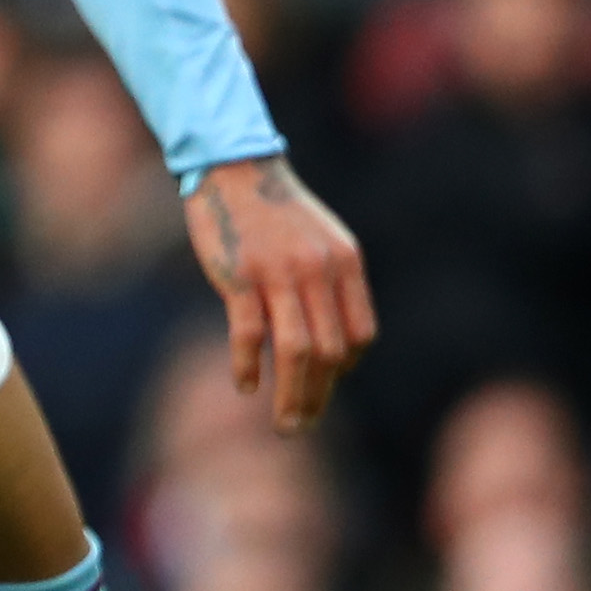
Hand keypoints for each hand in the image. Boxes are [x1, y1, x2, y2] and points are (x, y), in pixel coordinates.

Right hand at [182, 156, 374, 435]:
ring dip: (293, 397)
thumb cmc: (273, 208)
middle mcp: (319, 270)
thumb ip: (329, 282)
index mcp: (344, 263)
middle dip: (318, 397)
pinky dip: (249, 366)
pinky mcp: (239, 276)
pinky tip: (245, 385)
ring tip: (285, 424)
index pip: (358, 335)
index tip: (322, 384)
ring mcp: (279, 273)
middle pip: (329, 353)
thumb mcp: (319, 239)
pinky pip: (250, 334)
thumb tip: (332, 342)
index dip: (344, 369)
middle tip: (300, 424)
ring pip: (297, 351)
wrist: (232, 165)